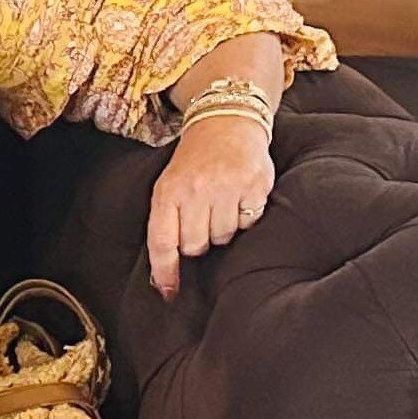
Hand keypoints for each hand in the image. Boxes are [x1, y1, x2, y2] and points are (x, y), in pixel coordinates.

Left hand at [148, 116, 273, 297]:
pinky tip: (238, 198)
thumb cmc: (193, 164)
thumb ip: (166, 223)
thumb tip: (163, 277)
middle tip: (201, 218)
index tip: (169, 294)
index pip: (163, 241)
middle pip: (195, 245)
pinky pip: (248, 222)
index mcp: (167, 191)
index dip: (165, 271)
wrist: (226, 124)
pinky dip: (244, 217)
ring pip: (223, 236)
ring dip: (221, 229)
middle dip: (197, 242)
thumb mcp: (168, 185)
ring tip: (219, 204)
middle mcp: (196, 190)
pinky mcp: (255, 184)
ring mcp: (226, 186)